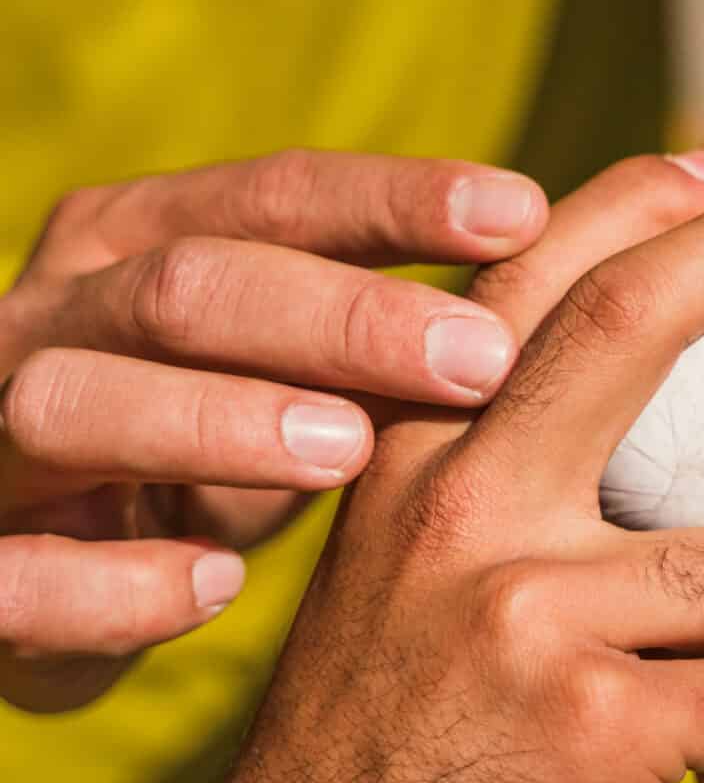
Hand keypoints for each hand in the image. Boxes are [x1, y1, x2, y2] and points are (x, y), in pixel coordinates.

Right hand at [0, 149, 546, 710]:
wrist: (44, 567)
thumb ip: (378, 325)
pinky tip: (213, 586)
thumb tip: (569, 272)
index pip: (273, 197)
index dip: (393, 199)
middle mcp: (55, 317)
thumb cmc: (202, 446)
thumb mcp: (284, 370)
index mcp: (138, 242)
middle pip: (189, 287)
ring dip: (215, 423)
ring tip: (348, 453)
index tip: (522, 211)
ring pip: (76, 403)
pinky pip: (16, 572)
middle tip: (478, 360)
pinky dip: (109, 581)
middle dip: (337, 317)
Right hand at [232, 155, 703, 782]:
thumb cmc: (375, 748)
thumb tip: (630, 414)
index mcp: (404, 463)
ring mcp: (522, 610)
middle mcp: (453, 508)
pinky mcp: (593, 722)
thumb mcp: (393, 577)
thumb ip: (488, 483)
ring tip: (695, 702)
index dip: (634, 202)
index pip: (523, 283)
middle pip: (627, 319)